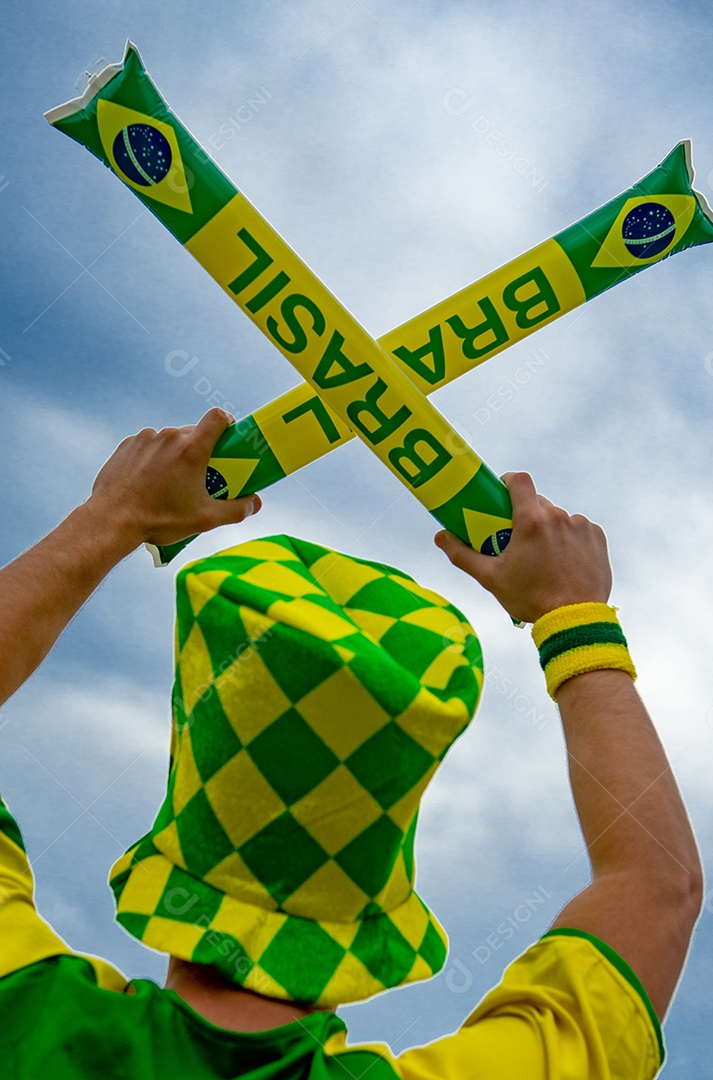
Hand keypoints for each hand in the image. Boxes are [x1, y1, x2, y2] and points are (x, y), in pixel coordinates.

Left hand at [87, 408, 260, 548]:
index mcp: (192, 449)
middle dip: (202, 450)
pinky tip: (149, 482)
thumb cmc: (160, 519)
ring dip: (175, 455)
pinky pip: (149, 446)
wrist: (112, 520)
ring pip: (170, 440)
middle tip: (201, 475)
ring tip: (170, 483)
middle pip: (194, 432)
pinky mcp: (128, 445)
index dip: (227, 422)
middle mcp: (169, 437)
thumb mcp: (205, 519)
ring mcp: (145, 439)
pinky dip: (153, 459)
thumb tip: (254, 503)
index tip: (229, 437)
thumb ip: (236, 510)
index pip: (218, 417)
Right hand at [434, 472, 611, 623]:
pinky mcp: (597, 538)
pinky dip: (570, 540)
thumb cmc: (531, 599)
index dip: (509, 481)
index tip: (502, 493)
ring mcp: (581, 526)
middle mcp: (559, 517)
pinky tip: (565, 562)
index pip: (519, 480)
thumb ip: (462, 555)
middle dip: (526, 515)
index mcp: (531, 521)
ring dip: (549, 530)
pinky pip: (579, 529)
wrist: (574, 620)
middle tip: (517, 539)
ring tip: (545, 557)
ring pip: (558, 517)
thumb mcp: (491, 578)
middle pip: (537, 502)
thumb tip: (441, 537)